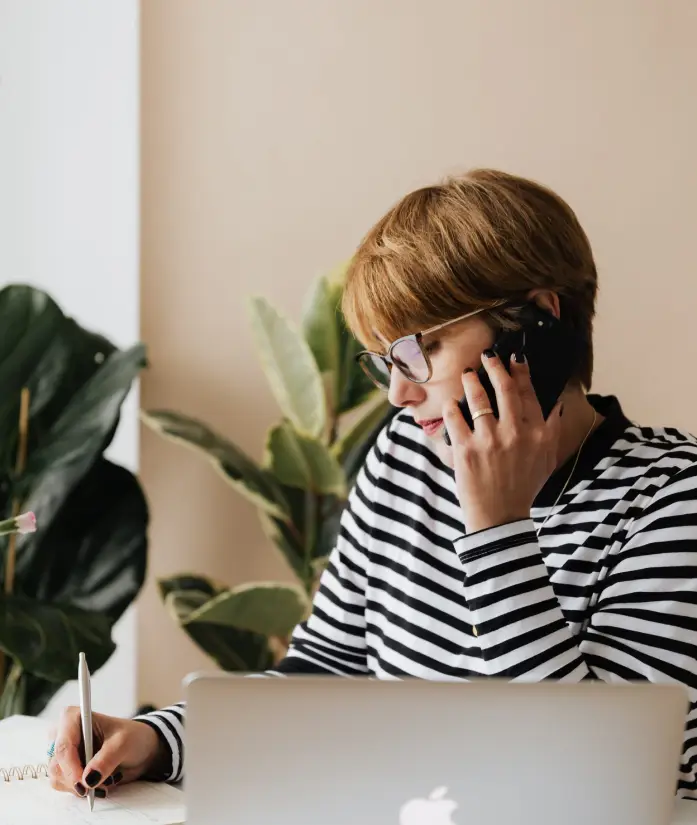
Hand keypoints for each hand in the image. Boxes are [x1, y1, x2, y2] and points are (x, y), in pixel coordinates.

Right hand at [48, 706, 164, 796]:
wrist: (139, 748)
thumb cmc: (131, 736)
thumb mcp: (124, 743)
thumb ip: (107, 759)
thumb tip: (88, 779)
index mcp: (73, 717)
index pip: (63, 746)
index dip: (71, 767)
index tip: (84, 784)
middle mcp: (63, 734)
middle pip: (57, 765)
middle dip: (78, 779)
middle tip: (101, 784)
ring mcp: (63, 752)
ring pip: (58, 778)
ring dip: (81, 786)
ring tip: (106, 780)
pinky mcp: (66, 768)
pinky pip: (64, 786)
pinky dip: (82, 789)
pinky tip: (100, 784)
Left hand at [442, 350, 561, 533]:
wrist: (500, 517)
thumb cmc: (523, 487)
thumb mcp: (547, 459)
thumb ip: (552, 430)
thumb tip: (556, 405)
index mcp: (537, 434)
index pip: (529, 393)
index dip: (521, 371)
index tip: (515, 356)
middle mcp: (515, 433)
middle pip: (505, 388)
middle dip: (495, 366)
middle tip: (487, 356)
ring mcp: (489, 440)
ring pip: (478, 399)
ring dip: (471, 381)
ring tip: (467, 374)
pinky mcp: (466, 449)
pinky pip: (455, 418)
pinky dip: (451, 407)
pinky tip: (450, 403)